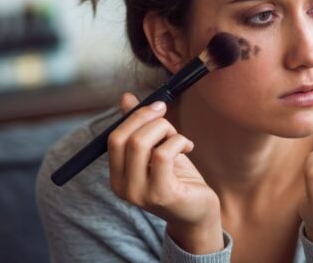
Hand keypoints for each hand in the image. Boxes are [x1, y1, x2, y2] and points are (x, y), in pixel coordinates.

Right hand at [107, 92, 222, 253]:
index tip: (157, 107)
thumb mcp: (157, 150)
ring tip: (180, 139)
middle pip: (125, 138)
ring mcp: (140, 193)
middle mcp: (123, 187)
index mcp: (118, 176)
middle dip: (150, 120)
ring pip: (141, 143)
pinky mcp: (162, 194)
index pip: (113, 138)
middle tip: (170, 121)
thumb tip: (127, 98)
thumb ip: (140, 128)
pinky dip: (178, 142)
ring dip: (167, 131)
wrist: (199, 212)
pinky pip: (163, 154)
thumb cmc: (179, 179)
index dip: (135, 117)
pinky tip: (188, 147)